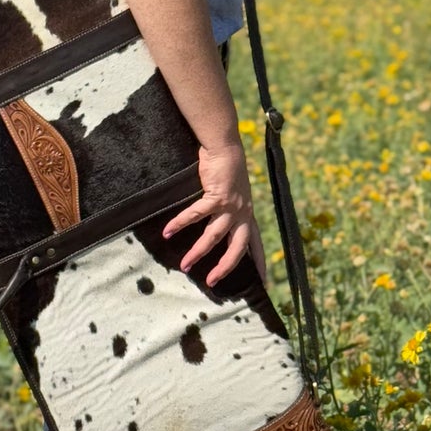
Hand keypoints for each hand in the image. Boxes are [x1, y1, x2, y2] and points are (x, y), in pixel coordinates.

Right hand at [163, 140, 267, 286]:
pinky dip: (180, 223)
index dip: (259, 263)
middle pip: (237, 248)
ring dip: (198, 252)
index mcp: (248, 215)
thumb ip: (231, 210)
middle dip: (225, 267)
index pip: (256, 244)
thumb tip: (221, 225)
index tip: (261, 282)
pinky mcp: (216, 197)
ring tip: (185, 266)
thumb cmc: (228, 170)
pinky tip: (168, 232)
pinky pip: (196, 215)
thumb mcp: (236, 194)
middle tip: (213, 282)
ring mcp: (230, 206)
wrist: (226, 149)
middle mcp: (242, 213)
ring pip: (214, 236)